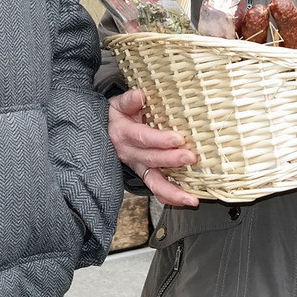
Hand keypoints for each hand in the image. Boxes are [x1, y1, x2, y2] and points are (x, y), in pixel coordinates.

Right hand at [107, 89, 199, 207]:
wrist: (105, 131)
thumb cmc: (117, 116)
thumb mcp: (119, 104)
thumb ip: (129, 100)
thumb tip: (140, 95)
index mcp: (124, 134)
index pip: (143, 137)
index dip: (160, 140)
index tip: (178, 138)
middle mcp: (129, 153)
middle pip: (151, 159)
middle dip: (172, 160)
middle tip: (191, 158)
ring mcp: (137, 166)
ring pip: (153, 182)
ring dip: (173, 191)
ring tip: (191, 198)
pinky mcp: (144, 174)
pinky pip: (155, 189)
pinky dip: (169, 198)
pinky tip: (184, 201)